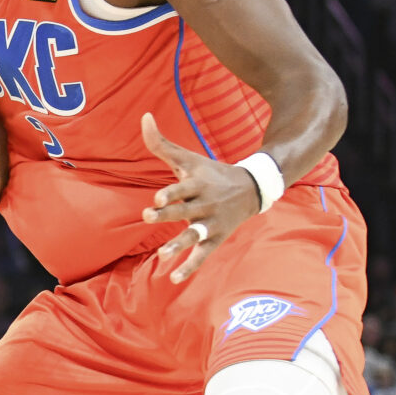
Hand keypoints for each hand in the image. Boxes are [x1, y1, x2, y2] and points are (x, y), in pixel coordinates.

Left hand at [140, 114, 261, 284]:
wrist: (252, 188)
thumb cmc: (210, 172)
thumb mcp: (188, 158)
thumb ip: (162, 143)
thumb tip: (144, 116)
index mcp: (198, 184)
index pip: (182, 189)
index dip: (170, 193)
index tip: (157, 198)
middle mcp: (205, 205)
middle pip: (184, 212)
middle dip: (167, 215)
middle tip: (148, 217)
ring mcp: (212, 224)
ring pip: (194, 236)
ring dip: (178, 245)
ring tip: (162, 255)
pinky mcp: (216, 239)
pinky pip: (203, 256)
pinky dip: (190, 267)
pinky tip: (174, 278)